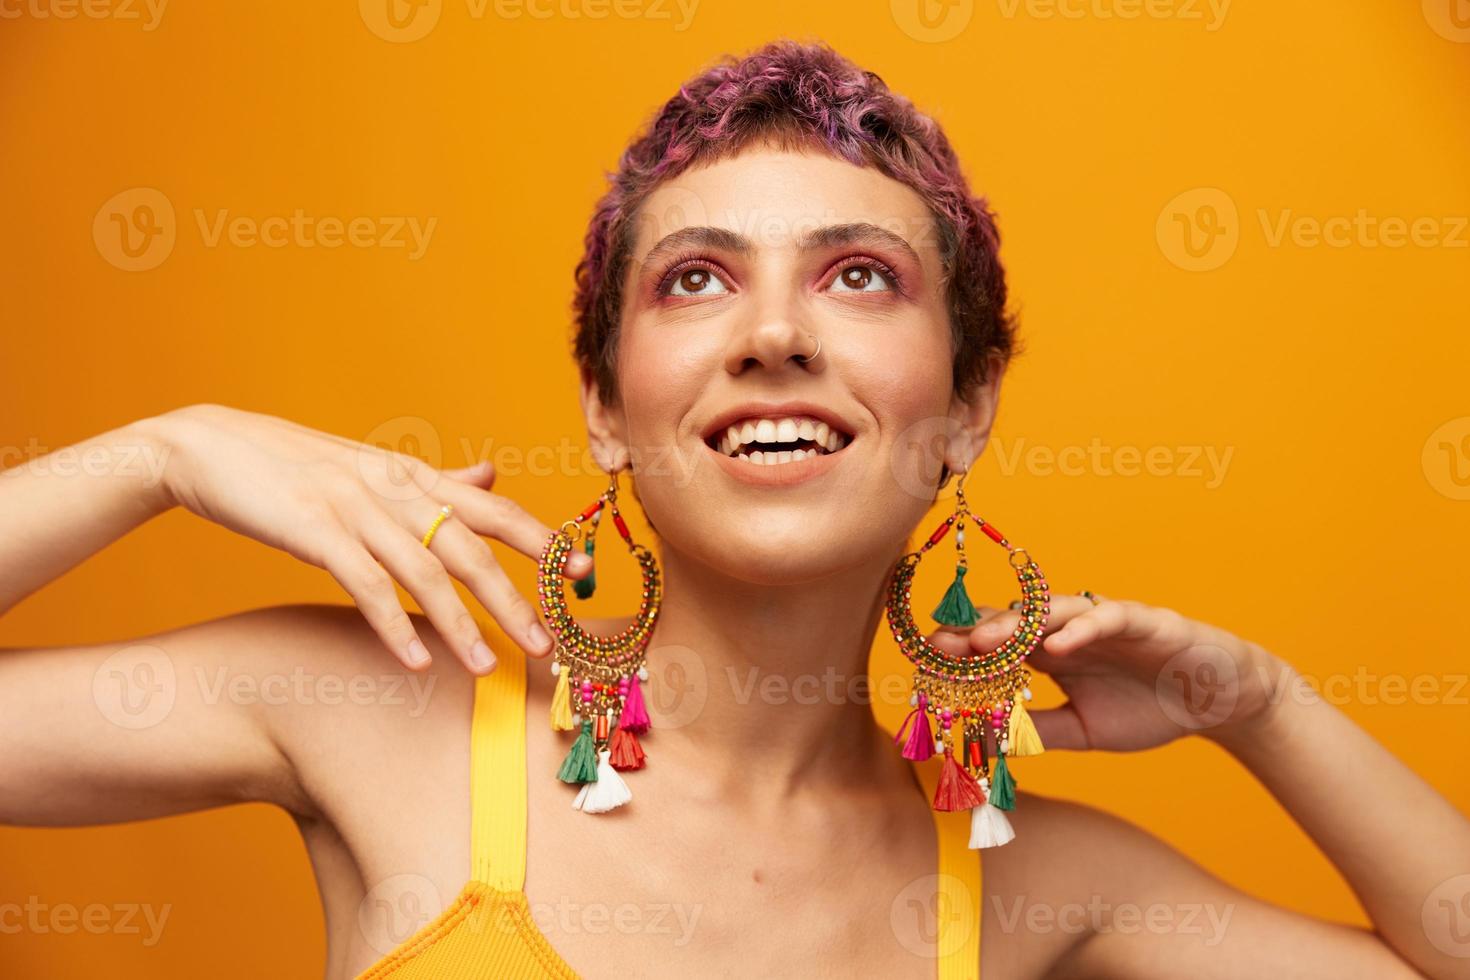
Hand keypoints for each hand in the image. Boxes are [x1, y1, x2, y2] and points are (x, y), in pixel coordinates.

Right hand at [146, 404, 587, 672]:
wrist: (207, 447)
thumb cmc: (294, 465)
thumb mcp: (372, 468)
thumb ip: (435, 481)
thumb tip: (492, 473)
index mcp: (413, 476)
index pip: (493, 509)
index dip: (541, 540)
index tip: (584, 572)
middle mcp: (394, 490)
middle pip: (470, 548)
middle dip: (515, 598)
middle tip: (548, 646)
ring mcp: (354, 508)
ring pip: (424, 571)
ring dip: (459, 623)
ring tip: (488, 669)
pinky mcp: (313, 529)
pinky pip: (364, 584)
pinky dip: (392, 624)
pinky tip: (416, 662)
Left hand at [931, 596, 1286, 751]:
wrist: (1216, 703)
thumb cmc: (1147, 709)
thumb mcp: (1083, 732)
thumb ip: (1038, 731)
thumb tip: (986, 744)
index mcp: (1049, 653)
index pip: (998, 646)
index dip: (964, 654)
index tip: (925, 665)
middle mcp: (1069, 630)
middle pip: (1013, 622)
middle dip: (974, 634)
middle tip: (937, 646)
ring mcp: (1103, 621)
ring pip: (1052, 613)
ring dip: (1015, 624)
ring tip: (983, 639)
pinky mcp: (1143, 620)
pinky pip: (1108, 617)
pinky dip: (1083, 628)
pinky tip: (1059, 644)